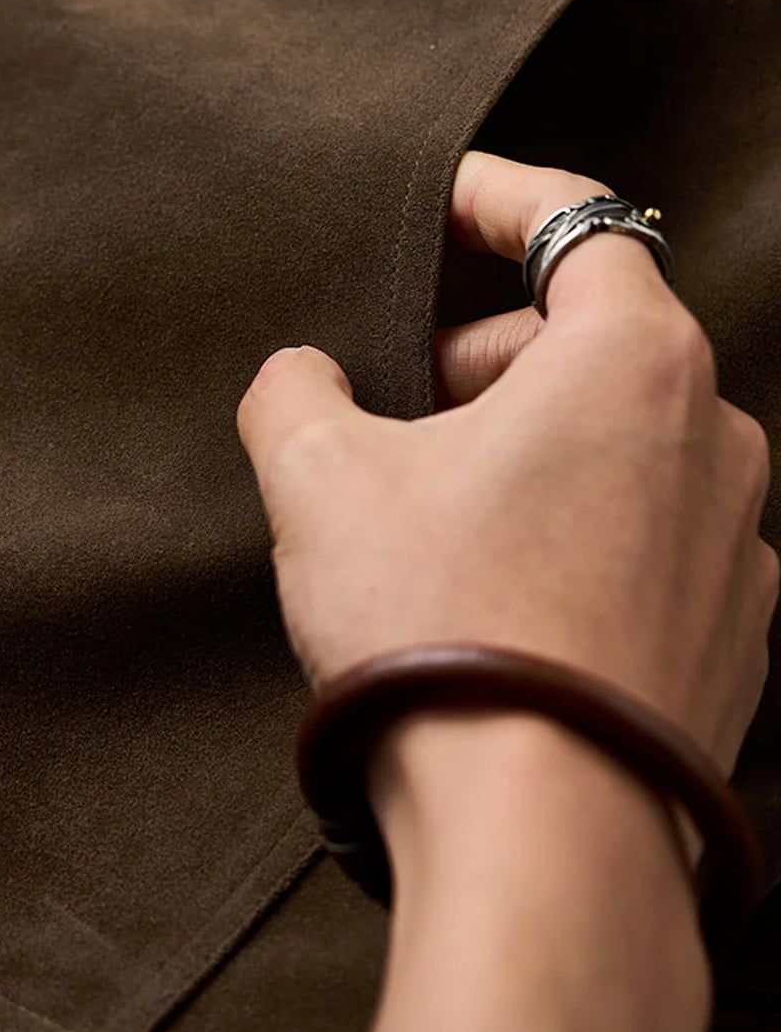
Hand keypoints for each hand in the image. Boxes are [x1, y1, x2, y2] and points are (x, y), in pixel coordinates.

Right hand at [237, 150, 776, 774]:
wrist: (540, 836)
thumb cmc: (442, 628)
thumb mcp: (318, 479)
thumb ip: (295, 390)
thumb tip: (300, 377)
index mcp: (634, 359)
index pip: (575, 218)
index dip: (490, 195)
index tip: (435, 203)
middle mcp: (717, 435)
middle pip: (594, 338)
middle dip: (491, 352)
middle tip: (400, 407)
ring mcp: (741, 542)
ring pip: (625, 443)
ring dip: (535, 448)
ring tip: (441, 517)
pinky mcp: (735, 633)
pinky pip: (651, 537)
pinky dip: (580, 532)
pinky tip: (502, 595)